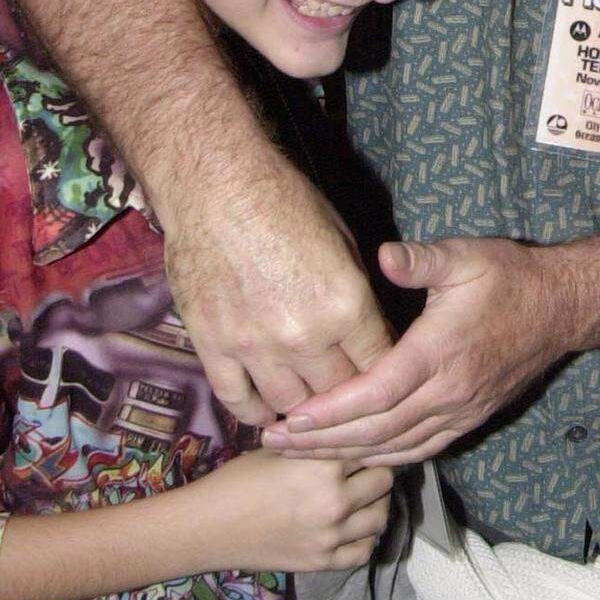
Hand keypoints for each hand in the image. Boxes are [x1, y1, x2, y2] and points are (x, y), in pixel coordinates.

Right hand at [163, 151, 392, 425]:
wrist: (216, 185)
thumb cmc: (284, 199)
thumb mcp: (341, 239)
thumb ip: (354, 292)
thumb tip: (365, 326)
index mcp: (346, 304)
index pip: (379, 362)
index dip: (384, 369)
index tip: (381, 371)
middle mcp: (305, 336)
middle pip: (338, 391)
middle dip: (348, 393)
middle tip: (348, 392)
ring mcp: (255, 347)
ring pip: (291, 406)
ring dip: (304, 408)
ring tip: (310, 405)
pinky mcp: (214, 348)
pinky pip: (238, 401)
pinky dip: (255, 414)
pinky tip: (266, 413)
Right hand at [197, 449, 393, 573]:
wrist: (210, 526)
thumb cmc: (240, 478)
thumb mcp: (280, 446)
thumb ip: (317, 441)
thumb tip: (348, 426)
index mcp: (324, 463)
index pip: (371, 446)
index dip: (369, 441)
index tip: (366, 440)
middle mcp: (335, 499)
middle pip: (384, 480)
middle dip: (377, 470)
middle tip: (365, 468)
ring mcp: (331, 535)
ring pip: (381, 516)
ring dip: (375, 504)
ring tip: (362, 496)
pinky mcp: (323, 562)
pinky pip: (364, 550)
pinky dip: (365, 538)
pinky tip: (354, 526)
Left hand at [264, 236, 571, 462]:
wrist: (560, 308)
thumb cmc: (509, 276)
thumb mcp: (465, 255)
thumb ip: (421, 260)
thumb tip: (383, 255)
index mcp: (440, 353)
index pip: (376, 393)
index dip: (331, 411)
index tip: (291, 417)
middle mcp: (448, 393)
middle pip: (376, 431)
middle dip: (322, 443)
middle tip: (274, 443)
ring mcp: (460, 412)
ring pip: (395, 448)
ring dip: (346, 456)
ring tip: (301, 456)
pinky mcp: (468, 419)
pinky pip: (418, 450)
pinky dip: (382, 457)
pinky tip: (356, 455)